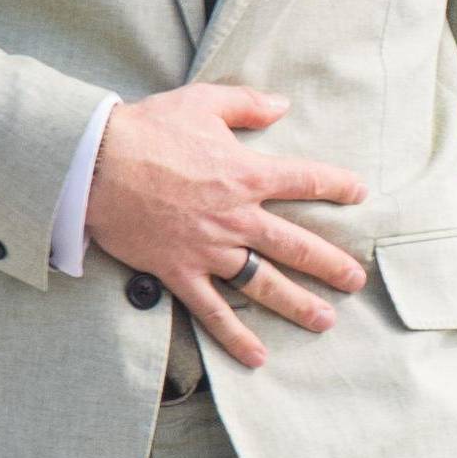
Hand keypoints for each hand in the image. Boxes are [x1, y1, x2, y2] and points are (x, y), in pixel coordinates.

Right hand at [84, 84, 368, 366]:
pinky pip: (213, 311)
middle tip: (356, 280)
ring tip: (325, 320)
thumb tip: (283, 104)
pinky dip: (236, 336)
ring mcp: (209, 249)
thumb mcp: (204, 101)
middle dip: (330, 264)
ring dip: (297, 304)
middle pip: (295, 245)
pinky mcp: (179, 272)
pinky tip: (257, 356)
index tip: (359, 194)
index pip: (305, 181)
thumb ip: (248, 103)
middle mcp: (235, 216)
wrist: (96, 164)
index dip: (336, 186)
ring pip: (263, 283)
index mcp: (246, 173)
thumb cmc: (150, 128)